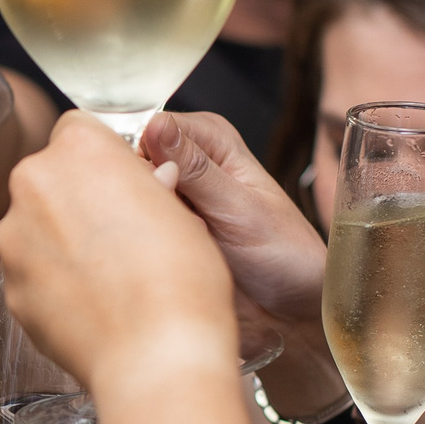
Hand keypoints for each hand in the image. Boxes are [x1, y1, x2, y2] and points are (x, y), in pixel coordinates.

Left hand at [0, 113, 237, 387]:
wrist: (156, 357)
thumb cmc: (182, 279)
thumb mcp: (179, 209)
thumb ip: (144, 184)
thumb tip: (143, 184)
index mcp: (79, 148)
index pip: (80, 129)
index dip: (107, 158)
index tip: (127, 184)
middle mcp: (34, 182)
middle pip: (51, 176)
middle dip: (79, 197)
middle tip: (122, 233)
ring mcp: (13, 237)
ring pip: (37, 224)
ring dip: (63, 240)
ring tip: (110, 277)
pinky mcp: (9, 286)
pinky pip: (33, 271)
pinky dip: (55, 282)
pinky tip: (93, 305)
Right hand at [139, 110, 326, 331]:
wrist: (291, 298)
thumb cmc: (282, 249)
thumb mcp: (238, 208)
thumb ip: (196, 168)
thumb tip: (156, 124)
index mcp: (210, 137)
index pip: (147, 129)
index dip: (146, 161)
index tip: (166, 191)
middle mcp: (188, 157)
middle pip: (134, 163)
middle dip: (149, 196)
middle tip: (184, 223)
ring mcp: (175, 191)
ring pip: (133, 196)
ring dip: (151, 222)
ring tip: (189, 239)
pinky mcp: (167, 222)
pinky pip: (137, 224)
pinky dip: (149, 239)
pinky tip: (177, 251)